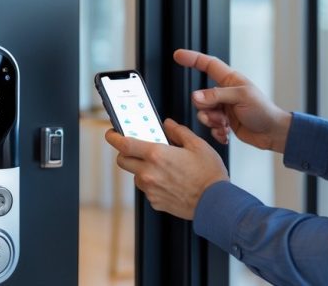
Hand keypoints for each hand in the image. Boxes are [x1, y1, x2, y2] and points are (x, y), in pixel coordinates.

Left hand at [105, 119, 228, 219]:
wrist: (215, 203)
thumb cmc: (209, 175)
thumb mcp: (197, 145)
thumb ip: (178, 132)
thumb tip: (168, 125)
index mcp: (157, 155)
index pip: (124, 144)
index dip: (114, 137)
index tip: (112, 133)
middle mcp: (149, 173)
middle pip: (123, 160)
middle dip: (126, 153)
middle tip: (138, 149)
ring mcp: (150, 189)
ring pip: (135, 176)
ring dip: (142, 169)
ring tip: (162, 167)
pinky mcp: (155, 202)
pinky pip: (147, 189)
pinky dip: (153, 183)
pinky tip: (169, 181)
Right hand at [174, 49, 292, 152]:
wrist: (273, 132)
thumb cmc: (264, 111)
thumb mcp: (240, 98)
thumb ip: (216, 95)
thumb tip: (196, 96)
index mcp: (230, 80)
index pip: (207, 65)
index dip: (192, 58)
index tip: (177, 55)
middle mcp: (225, 93)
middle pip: (201, 96)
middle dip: (206, 108)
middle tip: (219, 113)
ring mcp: (224, 108)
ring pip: (204, 113)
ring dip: (212, 121)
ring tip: (224, 124)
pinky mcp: (225, 123)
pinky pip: (210, 127)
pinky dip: (216, 132)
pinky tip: (227, 133)